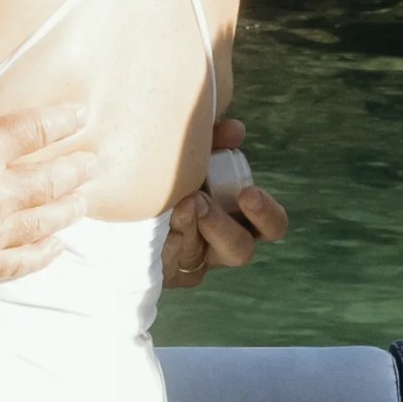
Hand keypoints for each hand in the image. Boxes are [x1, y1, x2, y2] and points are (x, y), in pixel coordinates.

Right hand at [0, 40, 96, 291]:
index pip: (38, 130)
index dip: (65, 120)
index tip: (83, 114)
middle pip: (53, 179)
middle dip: (80, 167)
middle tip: (98, 159)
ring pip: (46, 221)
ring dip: (71, 207)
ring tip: (86, 198)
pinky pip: (24, 261)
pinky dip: (46, 252)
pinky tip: (57, 245)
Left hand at [165, 118, 288, 287]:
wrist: (131, 189)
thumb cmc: (173, 166)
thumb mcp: (194, 151)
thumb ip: (215, 140)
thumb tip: (235, 130)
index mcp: (239, 216)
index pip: (271, 226)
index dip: (266, 213)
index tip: (248, 193)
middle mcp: (222, 243)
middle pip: (241, 251)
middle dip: (222, 226)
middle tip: (199, 201)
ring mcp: (193, 260)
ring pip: (199, 259)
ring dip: (189, 230)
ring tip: (171, 206)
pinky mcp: (166, 271)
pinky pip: (170, 264)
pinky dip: (164, 241)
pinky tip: (152, 223)